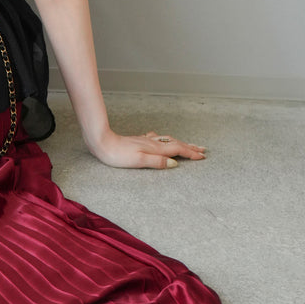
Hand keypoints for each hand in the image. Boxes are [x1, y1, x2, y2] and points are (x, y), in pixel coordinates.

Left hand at [86, 129, 206, 169]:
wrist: (101, 142)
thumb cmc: (118, 155)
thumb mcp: (138, 161)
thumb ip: (157, 162)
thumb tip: (175, 164)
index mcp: (154, 149)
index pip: (177, 150)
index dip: (191, 153)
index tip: (203, 156)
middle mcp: (152, 143)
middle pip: (175, 143)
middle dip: (190, 147)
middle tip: (203, 149)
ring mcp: (145, 141)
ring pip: (167, 140)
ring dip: (180, 142)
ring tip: (188, 144)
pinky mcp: (138, 141)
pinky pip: (157, 139)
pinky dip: (165, 140)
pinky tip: (160, 139)